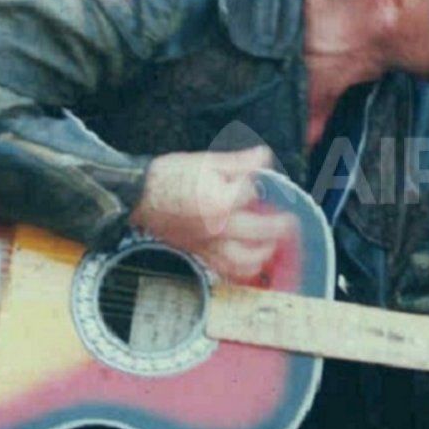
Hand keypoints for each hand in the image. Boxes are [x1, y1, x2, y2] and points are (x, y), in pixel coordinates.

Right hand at [130, 146, 296, 280]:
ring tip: (273, 243)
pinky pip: (226, 271)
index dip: (264, 186)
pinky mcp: (200, 253)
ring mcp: (209, 244)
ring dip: (265, 253)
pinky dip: (243, 271)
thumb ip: (240, 162)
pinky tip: (252, 263)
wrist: (138, 195)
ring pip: (246, 261)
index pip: (255, 195)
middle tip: (290, 221)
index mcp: (220, 201)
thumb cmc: (169, 176)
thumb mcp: (206, 161)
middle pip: (261, 231)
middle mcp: (217, 228)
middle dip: (281, 226)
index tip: (266, 181)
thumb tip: (264, 157)